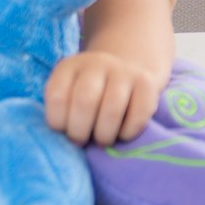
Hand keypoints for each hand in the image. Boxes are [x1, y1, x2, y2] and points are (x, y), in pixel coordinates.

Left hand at [45, 50, 164, 145]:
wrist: (125, 69)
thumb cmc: (91, 92)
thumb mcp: (69, 91)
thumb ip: (62, 109)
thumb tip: (62, 139)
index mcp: (70, 67)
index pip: (56, 96)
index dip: (57, 121)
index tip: (63, 131)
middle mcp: (96, 64)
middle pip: (84, 101)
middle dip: (79, 130)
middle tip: (81, 141)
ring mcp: (124, 71)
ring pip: (112, 109)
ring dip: (104, 134)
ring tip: (102, 141)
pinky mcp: (147, 84)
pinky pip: (139, 115)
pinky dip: (128, 132)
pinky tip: (122, 134)